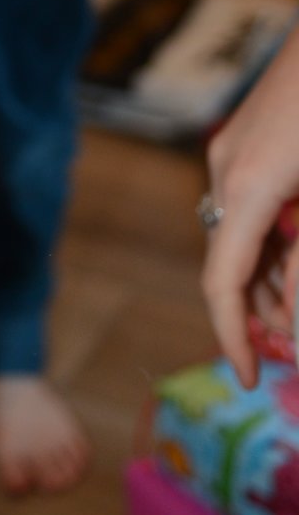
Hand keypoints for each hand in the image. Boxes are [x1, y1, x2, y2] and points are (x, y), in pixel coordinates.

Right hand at [202, 26, 298, 384]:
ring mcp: (232, 146)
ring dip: (266, 276)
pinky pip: (246, 203)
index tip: (251, 380)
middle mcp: (226, 167)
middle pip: (228, 258)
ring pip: (237, 231)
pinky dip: (268, 239)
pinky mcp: (248, 134)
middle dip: (257, 310)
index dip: (231, 337)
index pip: (222, 281)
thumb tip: (289, 316)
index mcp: (247, 186)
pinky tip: (293, 252)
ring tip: (294, 306)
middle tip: (292, 349)